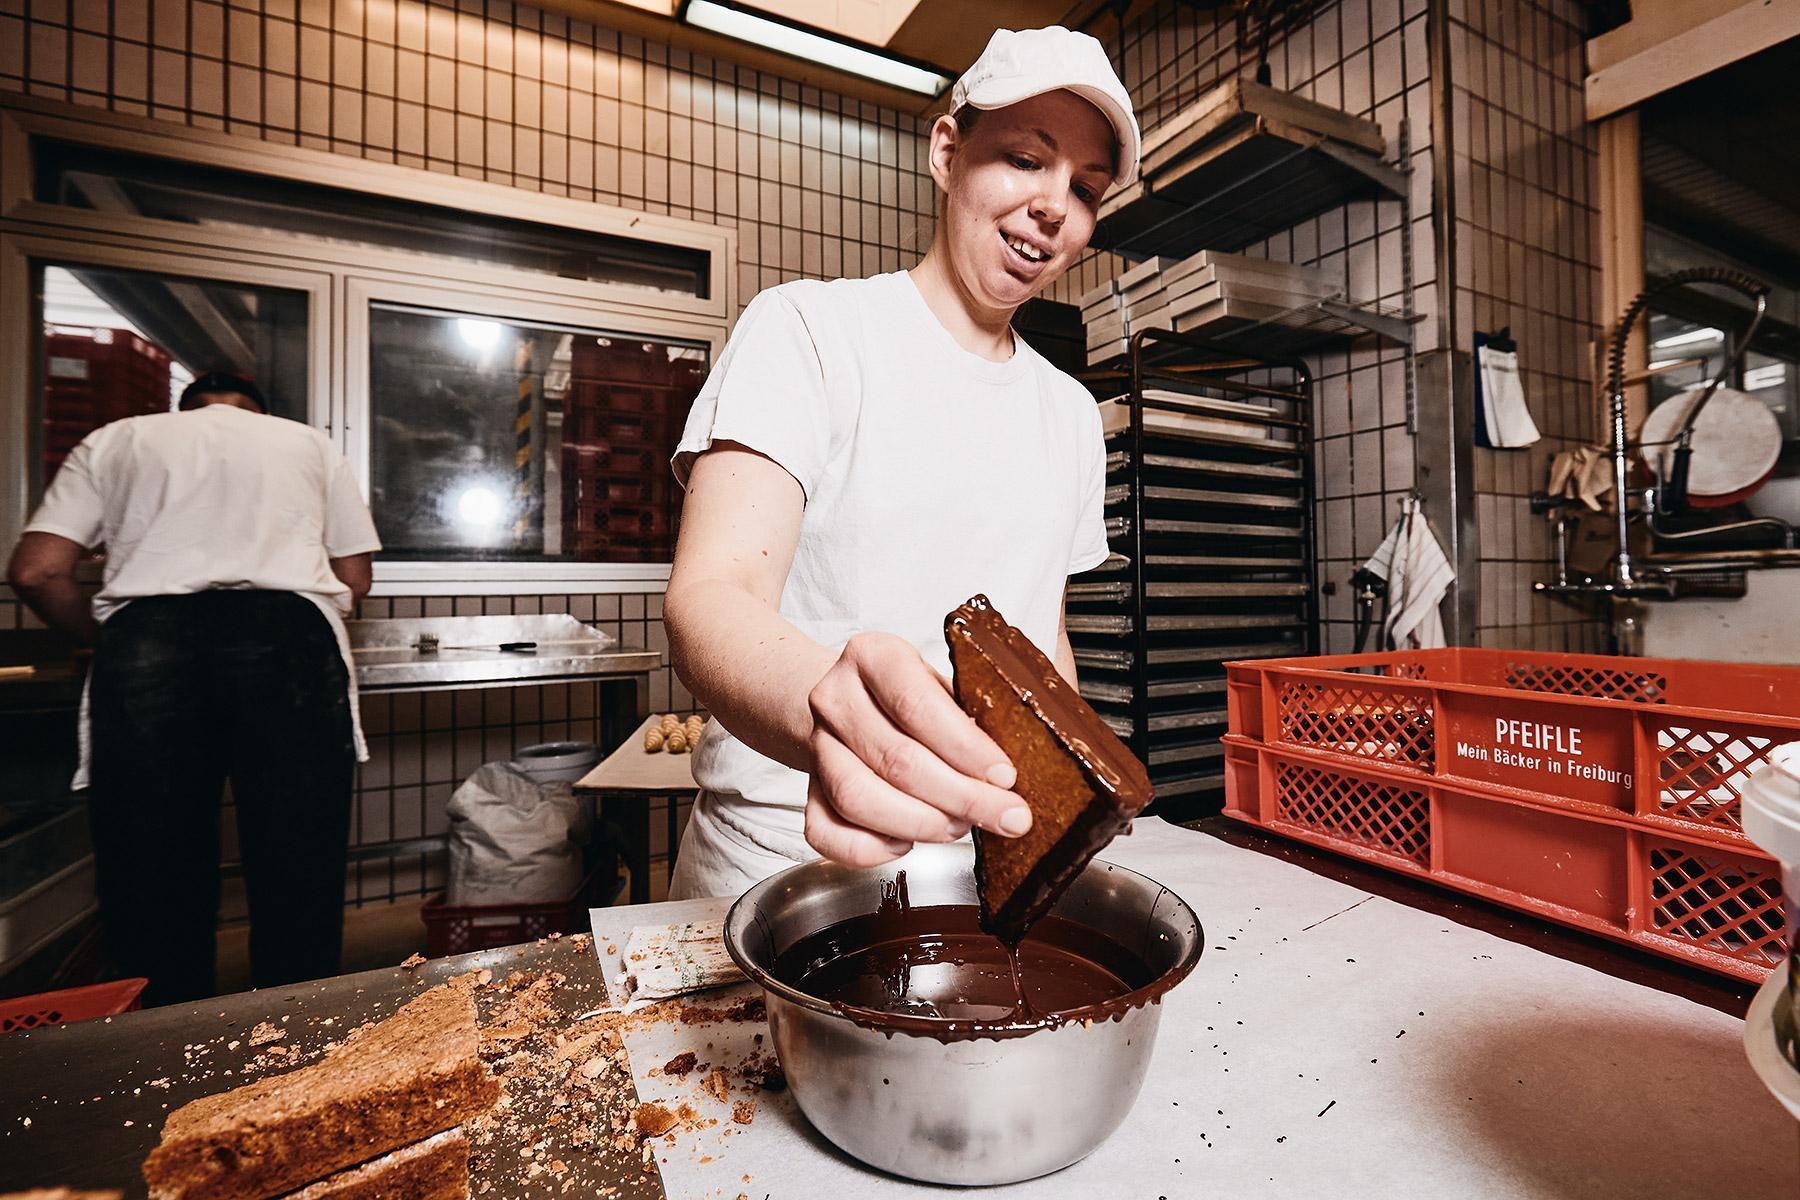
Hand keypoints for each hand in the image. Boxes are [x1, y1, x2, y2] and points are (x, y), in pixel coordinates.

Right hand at [804, 632, 1031, 866]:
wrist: (849, 698)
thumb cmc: (911, 695)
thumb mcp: (945, 683)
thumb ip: (976, 714)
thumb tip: (1027, 764)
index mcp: (873, 656)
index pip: (917, 705)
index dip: (965, 747)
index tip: (1005, 776)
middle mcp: (836, 697)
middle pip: (895, 758)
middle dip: (960, 797)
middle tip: (1005, 816)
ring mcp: (816, 744)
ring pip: (857, 797)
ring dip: (918, 824)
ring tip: (959, 827)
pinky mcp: (807, 787)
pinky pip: (825, 832)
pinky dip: (869, 848)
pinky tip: (906, 843)